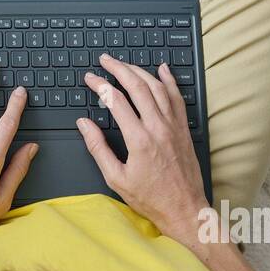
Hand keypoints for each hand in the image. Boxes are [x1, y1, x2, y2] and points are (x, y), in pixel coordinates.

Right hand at [76, 54, 207, 244]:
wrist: (185, 210)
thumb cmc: (151, 199)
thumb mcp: (116, 178)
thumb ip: (97, 148)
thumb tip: (84, 124)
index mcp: (139, 139)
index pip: (115, 100)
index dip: (100, 85)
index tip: (90, 78)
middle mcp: (158, 127)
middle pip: (137, 86)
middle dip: (119, 68)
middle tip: (105, 60)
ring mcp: (174, 126)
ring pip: (157, 87)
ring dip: (140, 71)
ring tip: (125, 64)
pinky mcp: (184, 129)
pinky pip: (177, 97)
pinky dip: (169, 80)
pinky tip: (162, 69)